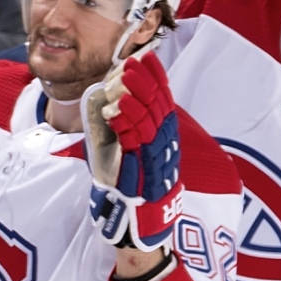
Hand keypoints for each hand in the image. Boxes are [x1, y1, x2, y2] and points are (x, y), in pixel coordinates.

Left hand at [86, 51, 182, 249]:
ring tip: (127, 77)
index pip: (164, 101)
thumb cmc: (133, 185)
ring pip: (150, 121)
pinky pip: (138, 143)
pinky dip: (128, 124)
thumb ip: (130, 129)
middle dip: (147, 82)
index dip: (157, 79)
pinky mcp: (144, 171)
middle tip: (135, 62)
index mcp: (164, 137)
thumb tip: (115, 103)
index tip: (148, 59)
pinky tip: (119, 109)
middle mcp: (165, 145)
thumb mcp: (134, 152)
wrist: (140, 222)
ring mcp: (156, 158)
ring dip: (138, 97)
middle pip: (159, 107)